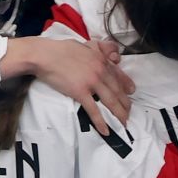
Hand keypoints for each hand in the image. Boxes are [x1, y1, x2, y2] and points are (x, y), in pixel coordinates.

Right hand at [3, 37, 134, 135]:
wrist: (45, 55)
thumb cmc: (61, 49)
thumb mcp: (85, 46)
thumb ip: (96, 51)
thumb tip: (102, 56)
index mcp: (101, 60)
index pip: (118, 75)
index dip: (126, 86)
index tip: (132, 93)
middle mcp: (100, 71)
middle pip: (117, 91)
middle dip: (125, 104)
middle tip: (129, 113)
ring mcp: (92, 82)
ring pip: (110, 101)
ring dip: (118, 114)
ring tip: (123, 124)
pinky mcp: (80, 92)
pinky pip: (93, 110)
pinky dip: (101, 122)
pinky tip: (106, 130)